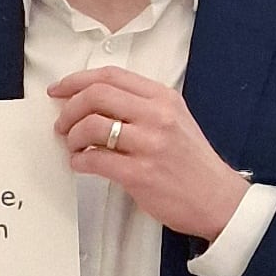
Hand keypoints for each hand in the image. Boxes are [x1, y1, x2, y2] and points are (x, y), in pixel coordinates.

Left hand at [47, 68, 247, 241]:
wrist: (216, 198)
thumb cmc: (190, 162)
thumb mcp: (173, 119)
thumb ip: (140, 106)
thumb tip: (93, 102)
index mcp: (163, 98)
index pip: (111, 76)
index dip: (76, 81)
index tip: (58, 91)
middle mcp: (156, 115)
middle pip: (96, 95)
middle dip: (69, 110)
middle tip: (62, 125)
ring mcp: (149, 144)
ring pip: (91, 126)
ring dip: (72, 138)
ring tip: (74, 148)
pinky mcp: (139, 174)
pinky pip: (94, 160)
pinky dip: (78, 162)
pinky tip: (81, 165)